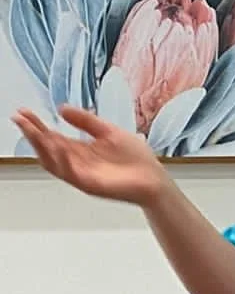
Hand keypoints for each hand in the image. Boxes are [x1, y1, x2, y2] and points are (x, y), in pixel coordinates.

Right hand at [12, 106, 168, 206]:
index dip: (37, 125)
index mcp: (80, 150)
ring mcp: (82, 174)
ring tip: (32, 131)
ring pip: (54, 161)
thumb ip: (86, 121)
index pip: (53, 137)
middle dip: (33, 133)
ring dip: (42, 146)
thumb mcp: (108, 131)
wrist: (154, 179)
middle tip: (20, 119)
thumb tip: (62, 108)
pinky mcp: (90, 185)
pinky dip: (63, 160)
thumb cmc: (136, 159)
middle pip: (48, 148)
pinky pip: (71, 173)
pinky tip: (57, 147)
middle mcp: (77, 162)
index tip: (24, 112)